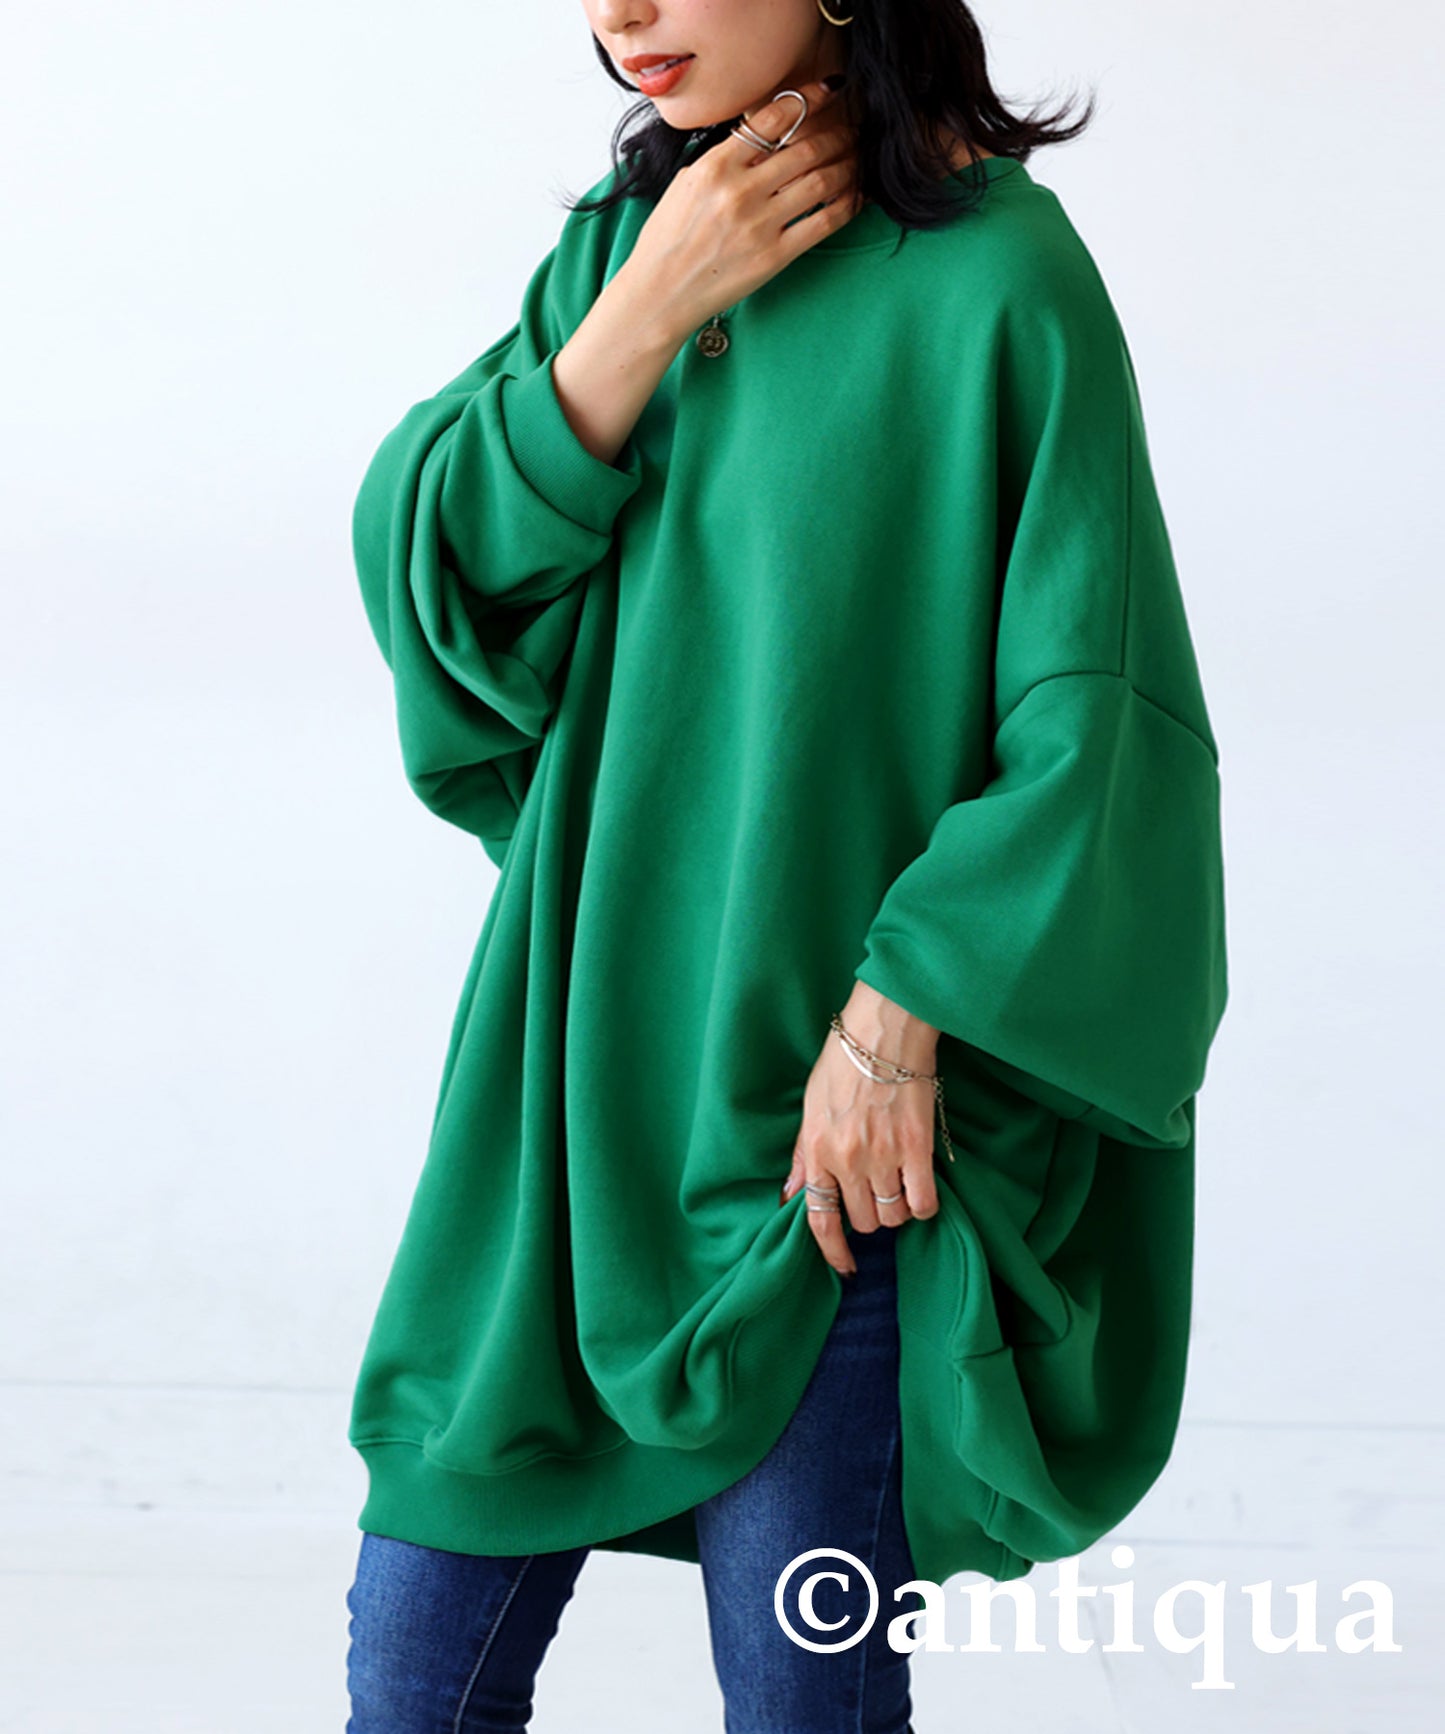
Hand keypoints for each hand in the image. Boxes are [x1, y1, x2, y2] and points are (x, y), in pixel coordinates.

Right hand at [615, 77, 863, 345]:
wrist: (660, 293)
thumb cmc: (668, 239)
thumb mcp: (687, 184)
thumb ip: (724, 160)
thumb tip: (760, 138)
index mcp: (716, 166)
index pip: (773, 119)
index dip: (809, 100)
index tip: (829, 92)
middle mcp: (740, 191)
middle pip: (806, 149)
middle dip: (838, 136)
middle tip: (851, 133)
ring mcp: (759, 225)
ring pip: (821, 182)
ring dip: (847, 167)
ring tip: (856, 162)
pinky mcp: (774, 256)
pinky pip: (823, 222)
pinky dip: (847, 206)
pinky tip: (855, 198)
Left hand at [778, 981, 942, 1275]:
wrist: (884, 1029)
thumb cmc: (843, 1060)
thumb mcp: (810, 1105)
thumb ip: (804, 1155)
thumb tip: (791, 1195)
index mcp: (818, 1149)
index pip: (819, 1218)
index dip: (833, 1250)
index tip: (845, 1266)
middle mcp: (848, 1159)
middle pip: (863, 1221)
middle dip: (868, 1216)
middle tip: (874, 1195)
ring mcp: (884, 1156)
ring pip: (893, 1216)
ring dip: (896, 1210)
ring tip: (897, 1186)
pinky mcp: (918, 1148)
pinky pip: (923, 1202)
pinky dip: (924, 1206)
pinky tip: (921, 1191)